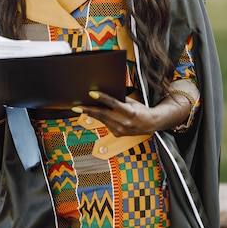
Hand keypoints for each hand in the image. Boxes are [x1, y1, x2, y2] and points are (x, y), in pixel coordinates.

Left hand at [73, 90, 190, 136]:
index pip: (112, 103)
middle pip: (103, 114)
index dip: (101, 98)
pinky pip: (106, 124)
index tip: (91, 93)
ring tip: (80, 107)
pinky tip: (94, 113)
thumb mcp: (132, 102)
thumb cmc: (141, 109)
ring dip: (91, 113)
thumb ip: (119, 100)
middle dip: (88, 110)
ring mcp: (120, 130)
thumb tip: (104, 94)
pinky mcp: (117, 134)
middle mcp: (124, 122)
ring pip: (102, 119)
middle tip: (76, 106)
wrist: (150, 124)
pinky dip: (101, 118)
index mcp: (129, 112)